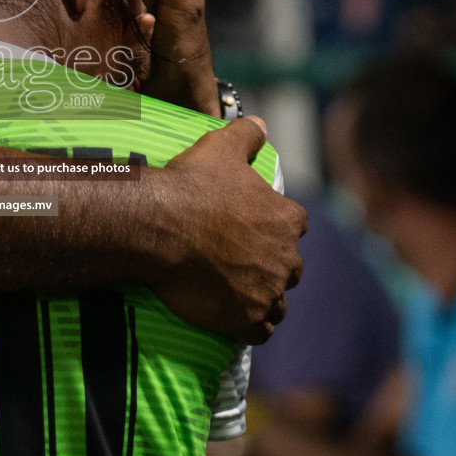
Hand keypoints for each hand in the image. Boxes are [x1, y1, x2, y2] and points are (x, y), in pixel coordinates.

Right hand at [154, 116, 305, 342]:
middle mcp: (286, 258)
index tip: (251, 229)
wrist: (160, 226)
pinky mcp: (248, 319)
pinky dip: (252, 327)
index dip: (274, 228)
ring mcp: (268, 291)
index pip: (294, 226)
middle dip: (271, 267)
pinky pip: (261, 332)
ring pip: (277, 302)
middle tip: (238, 263)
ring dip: (263, 299)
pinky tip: (234, 320)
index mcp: (286, 219)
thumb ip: (246, 135)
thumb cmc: (192, 186)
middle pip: (289, 268)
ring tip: (236, 295)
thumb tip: (259, 123)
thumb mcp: (221, 146)